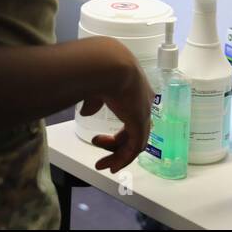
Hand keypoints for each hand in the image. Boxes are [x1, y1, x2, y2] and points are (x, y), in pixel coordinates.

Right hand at [81, 42, 152, 173]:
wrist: (109, 64)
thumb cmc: (100, 69)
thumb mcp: (96, 87)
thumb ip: (93, 100)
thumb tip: (87, 111)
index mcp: (136, 90)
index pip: (132, 115)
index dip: (120, 130)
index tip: (103, 138)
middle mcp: (144, 102)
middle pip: (134, 130)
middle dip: (116, 144)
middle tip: (99, 148)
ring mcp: (144, 113)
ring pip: (135, 142)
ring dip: (118, 155)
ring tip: (102, 164)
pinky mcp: (140, 123)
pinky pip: (134, 148)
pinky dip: (124, 159)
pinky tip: (113, 167)